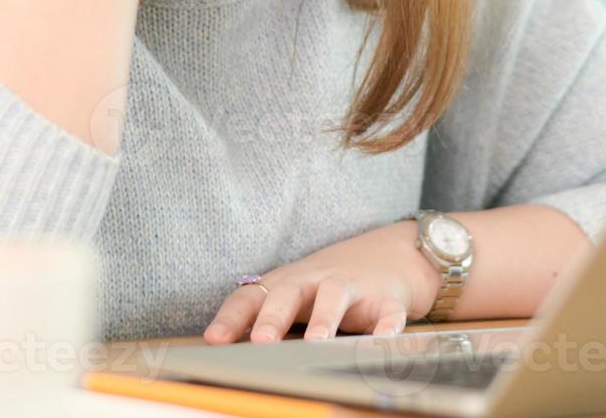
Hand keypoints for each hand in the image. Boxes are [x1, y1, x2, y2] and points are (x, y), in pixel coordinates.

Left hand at [203, 221, 440, 344]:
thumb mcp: (294, 294)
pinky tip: (383, 342)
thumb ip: (262, 316)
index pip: (251, 297)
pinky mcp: (386, 299)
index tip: (214, 340)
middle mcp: (314, 281)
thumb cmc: (327, 284)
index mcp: (286, 284)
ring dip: (325, 318)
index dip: (232, 318)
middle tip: (261, 342)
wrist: (391, 255)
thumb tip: (220, 349)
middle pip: (289, 293)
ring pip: (334, 298)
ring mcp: (351, 287)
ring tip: (316, 341)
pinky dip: (386, 327)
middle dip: (274, 318)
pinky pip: (387, 313)